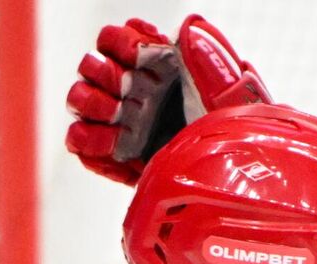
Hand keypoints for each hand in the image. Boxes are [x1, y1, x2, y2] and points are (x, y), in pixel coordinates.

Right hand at [66, 13, 269, 184]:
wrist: (234, 181)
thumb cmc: (235, 136)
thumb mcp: (234, 98)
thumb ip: (212, 61)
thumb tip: (192, 29)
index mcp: (155, 70)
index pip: (115, 40)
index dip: (121, 42)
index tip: (139, 56)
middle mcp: (133, 92)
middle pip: (91, 67)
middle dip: (104, 75)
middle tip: (127, 92)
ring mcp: (121, 123)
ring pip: (80, 100)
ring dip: (93, 105)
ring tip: (121, 122)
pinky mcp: (115, 157)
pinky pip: (81, 143)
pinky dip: (91, 143)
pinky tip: (117, 148)